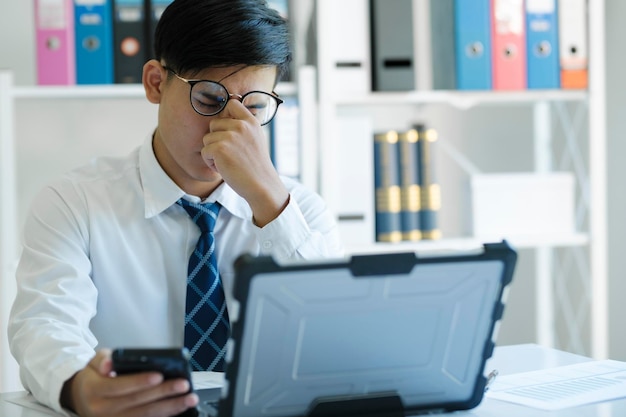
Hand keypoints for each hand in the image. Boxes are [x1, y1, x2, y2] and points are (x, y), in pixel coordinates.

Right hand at [61, 349, 197, 416]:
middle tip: (183, 385)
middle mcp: (102, 410)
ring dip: (170, 408)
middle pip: (137, 402)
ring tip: (189, 399)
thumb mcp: (94, 362)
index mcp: (94, 390)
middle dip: (163, 393)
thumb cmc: (94, 377)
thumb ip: (103, 360)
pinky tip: (178, 410)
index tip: (159, 375)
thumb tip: (109, 364)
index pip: (119, 386)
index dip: (140, 381)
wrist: (80, 398)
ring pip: (144, 416)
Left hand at [201, 99, 288, 226]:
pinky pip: (204, 151)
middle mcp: (241, 126)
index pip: (232, 104)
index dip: (225, 115)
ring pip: (207, 138)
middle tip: (230, 154)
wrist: (262, 185)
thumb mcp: (256, 139)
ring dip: (213, 152)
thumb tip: (223, 119)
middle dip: (217, 139)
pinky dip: (210, 162)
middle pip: (214, 124)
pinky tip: (224, 168)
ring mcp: (230, 136)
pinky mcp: (220, 148)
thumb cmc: (256, 166)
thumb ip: (243, 127)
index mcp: (251, 122)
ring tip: (228, 162)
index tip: (228, 130)